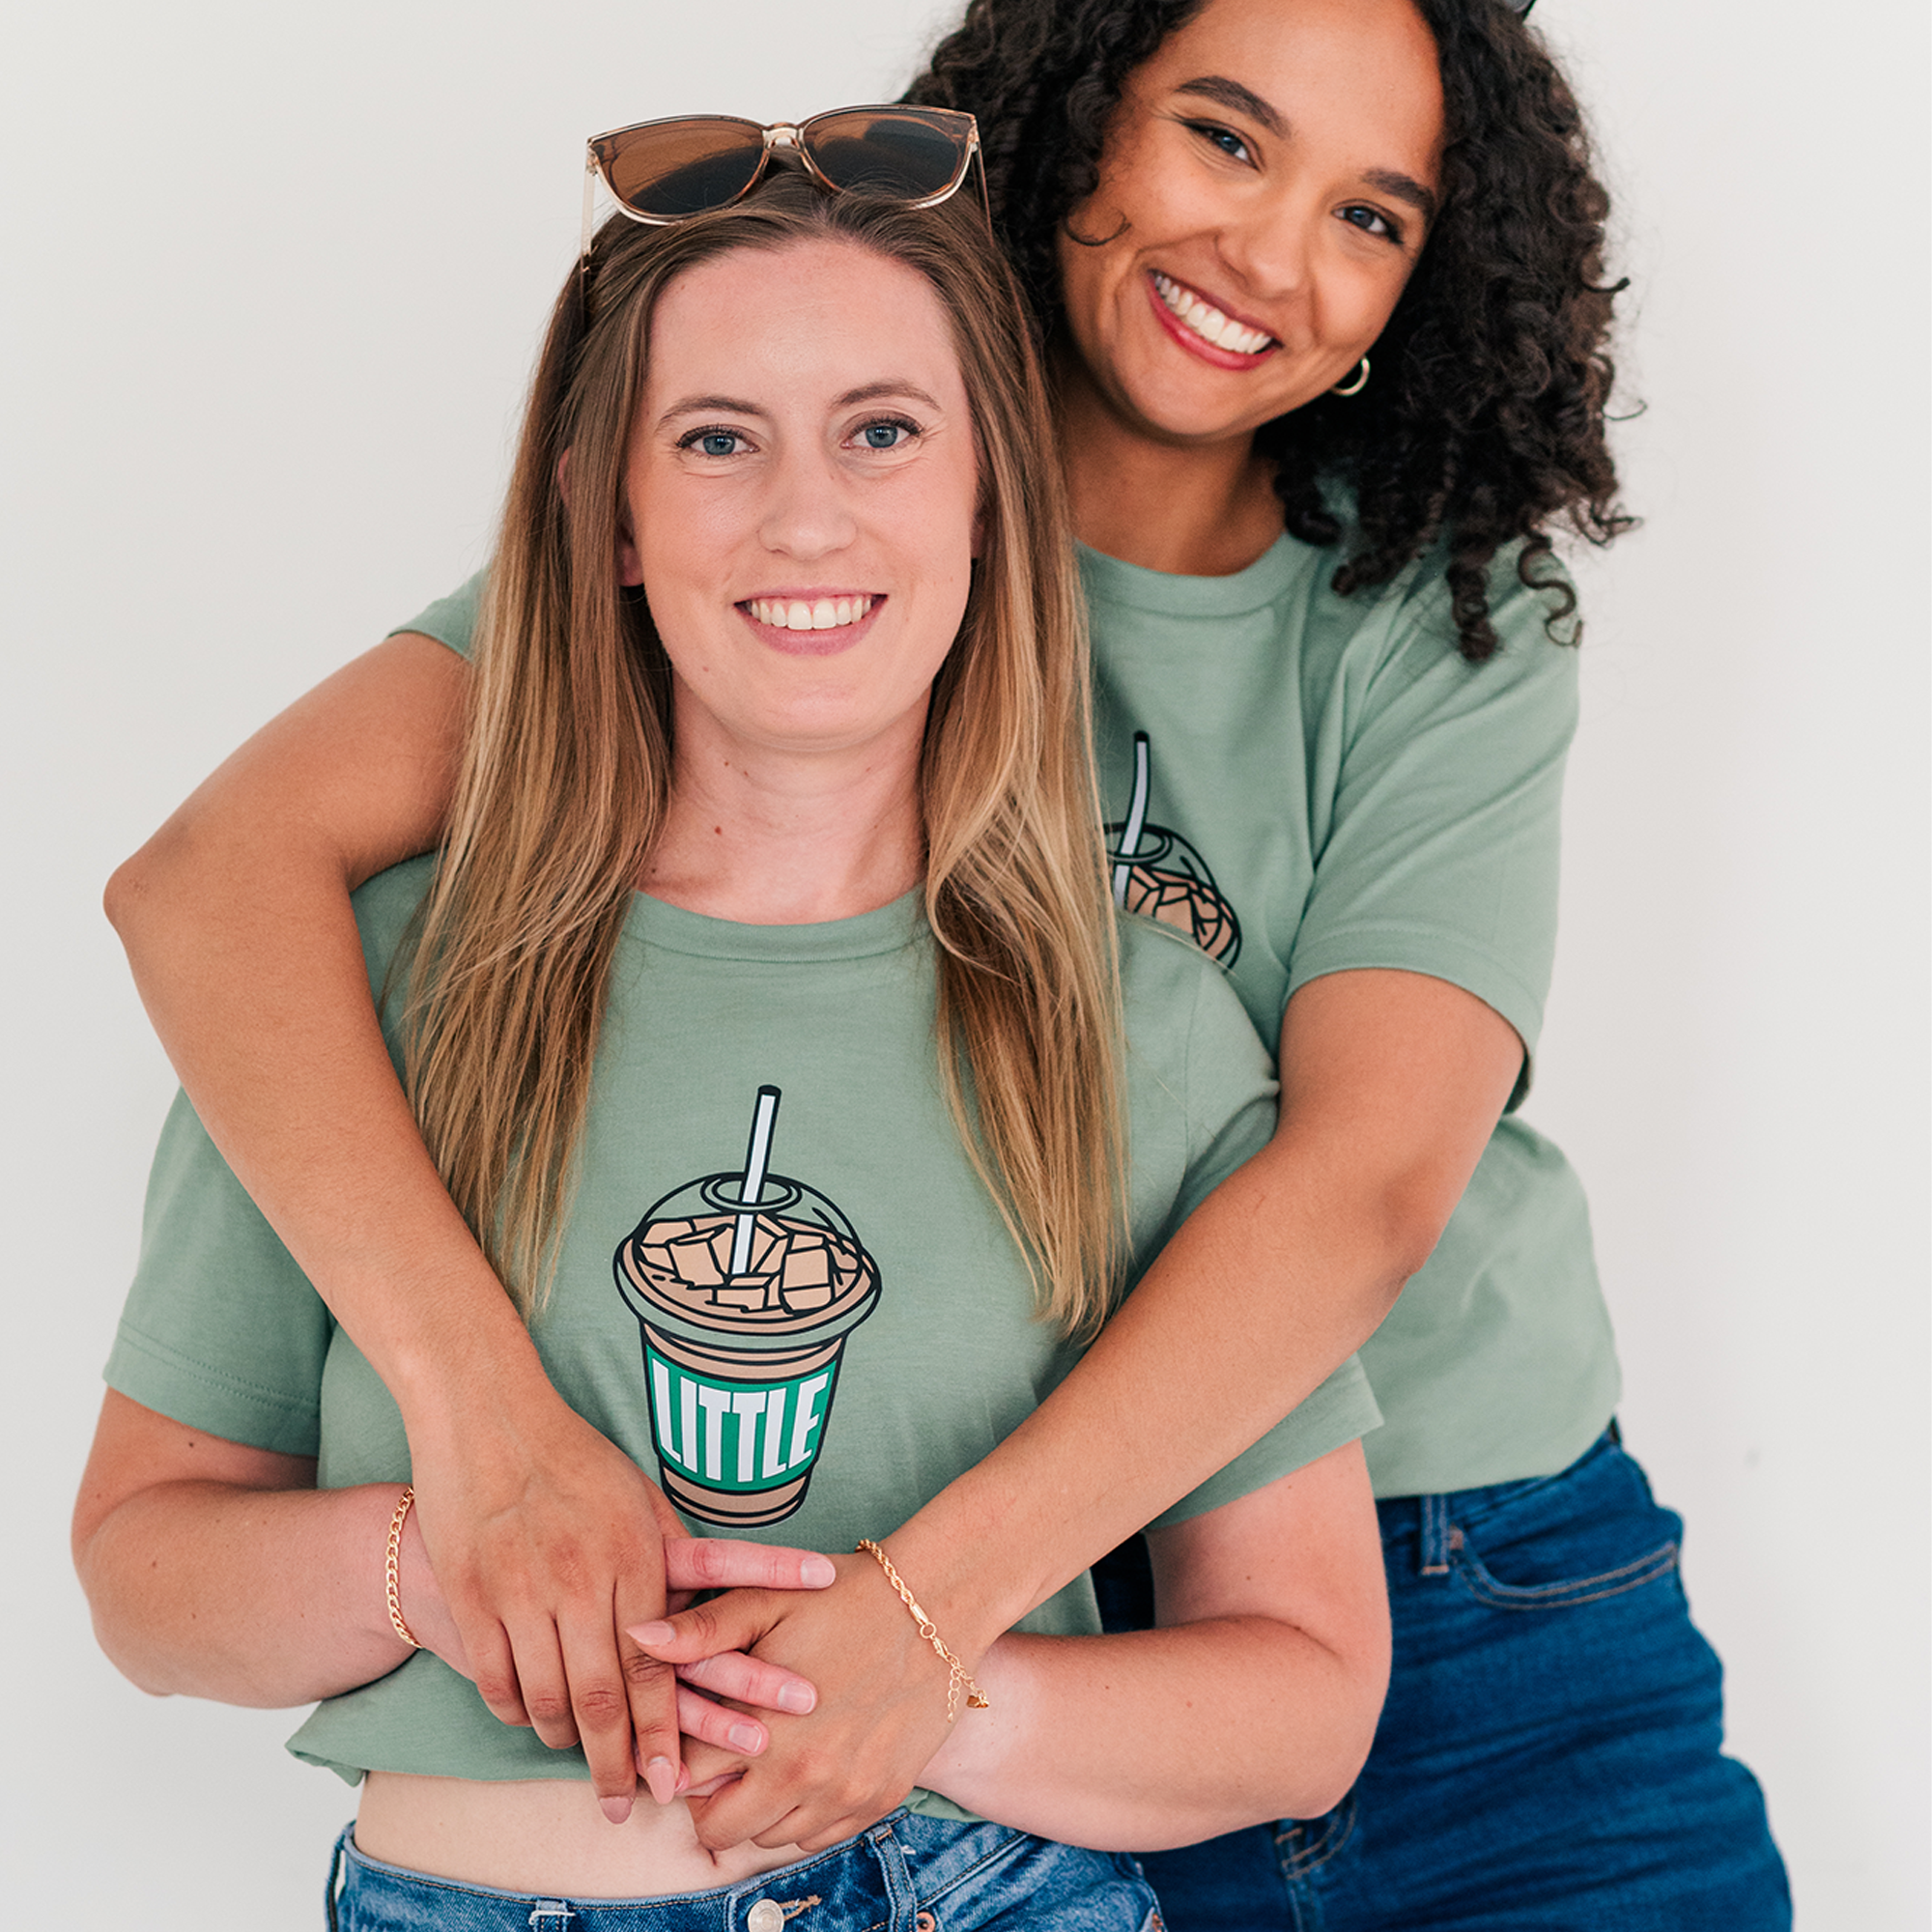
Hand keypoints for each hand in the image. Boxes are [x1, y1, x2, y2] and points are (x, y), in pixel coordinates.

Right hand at [402, 1389, 831, 1822]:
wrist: (486, 1420)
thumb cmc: (575, 1457)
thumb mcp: (641, 1496)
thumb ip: (676, 1556)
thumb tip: (722, 1600)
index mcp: (634, 1554)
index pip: (656, 1667)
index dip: (666, 1733)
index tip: (675, 1783)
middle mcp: (581, 1579)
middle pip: (602, 1699)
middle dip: (618, 1764)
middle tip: (627, 1805)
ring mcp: (522, 1591)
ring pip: (547, 1700)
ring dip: (566, 1741)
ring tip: (583, 1758)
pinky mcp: (473, 1598)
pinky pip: (497, 1682)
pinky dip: (516, 1712)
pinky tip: (532, 1719)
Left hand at [631, 1551, 967, 1851]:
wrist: (936, 1606)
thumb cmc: (844, 1596)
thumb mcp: (766, 1600)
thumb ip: (700, 1630)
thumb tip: (635, 1635)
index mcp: (764, 1731)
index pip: (684, 1780)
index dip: (672, 1758)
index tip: (677, 1739)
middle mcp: (802, 1778)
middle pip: (720, 1828)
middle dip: (706, 1799)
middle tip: (716, 1757)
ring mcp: (844, 1796)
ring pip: (770, 1838)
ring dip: (756, 1807)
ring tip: (763, 1756)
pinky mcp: (878, 1800)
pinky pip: (819, 1839)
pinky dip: (801, 1815)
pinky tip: (803, 1769)